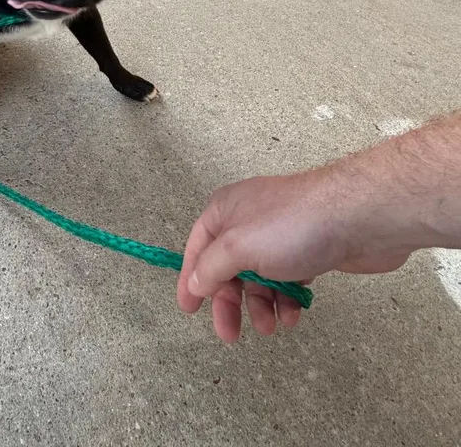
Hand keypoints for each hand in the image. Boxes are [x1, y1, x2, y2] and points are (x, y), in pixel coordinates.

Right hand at [177, 172, 412, 341]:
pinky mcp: (308, 249)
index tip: (189, 310)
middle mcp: (247, 220)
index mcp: (224, 210)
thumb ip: (211, 268)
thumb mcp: (238, 247)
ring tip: (271, 327)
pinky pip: (287, 279)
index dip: (190, 279)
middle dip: (229, 302)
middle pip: (228, 268)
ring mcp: (279, 235)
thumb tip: (194, 284)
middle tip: (230, 335)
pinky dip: (286, 299)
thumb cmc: (289, 228)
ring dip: (261, 305)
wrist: (358, 218)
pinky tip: (293, 315)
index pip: (197, 248)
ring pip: (259, 277)